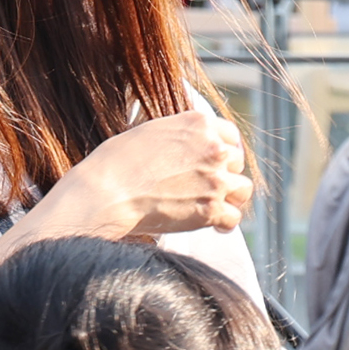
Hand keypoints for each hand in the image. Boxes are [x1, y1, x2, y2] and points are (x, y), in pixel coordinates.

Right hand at [26, 111, 252, 245]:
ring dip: (231, 199)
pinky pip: (233, 218)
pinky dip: (225, 224)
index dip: (224, 151)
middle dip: (225, 175)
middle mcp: (213, 148)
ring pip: (242, 190)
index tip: (217, 163)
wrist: (105, 192)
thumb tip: (187, 147)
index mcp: (198, 123)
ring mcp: (215, 179)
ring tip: (217, 207)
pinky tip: (215, 226)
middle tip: (209, 188)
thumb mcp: (150, 131)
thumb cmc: (115, 163)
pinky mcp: (211, 209)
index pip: (229, 135)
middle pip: (236, 163)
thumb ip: (178, 136)